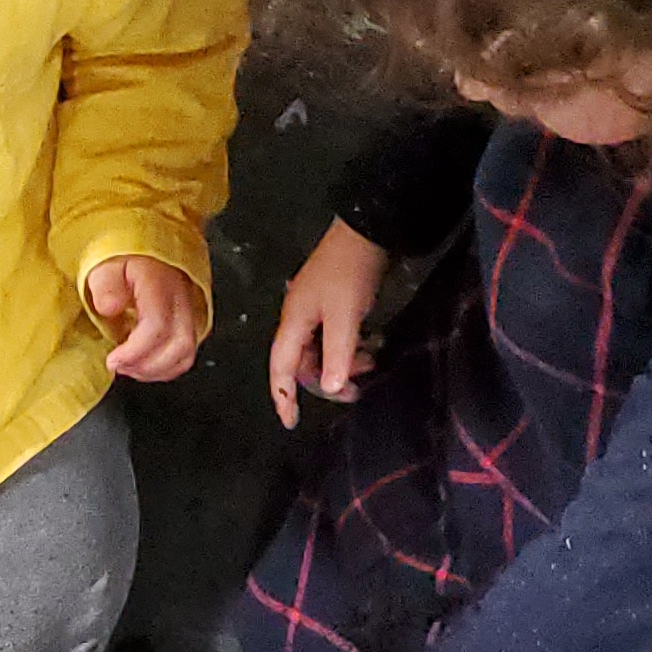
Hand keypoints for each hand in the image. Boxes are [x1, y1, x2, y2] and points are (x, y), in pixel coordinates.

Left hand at [85, 256, 206, 384]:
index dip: (135, 351)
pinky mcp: (188, 324)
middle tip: (119, 365)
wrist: (144, 255)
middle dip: (146, 366)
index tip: (113, 359)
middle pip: (179, 346)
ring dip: (155, 370)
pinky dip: (164, 368)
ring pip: (185, 354)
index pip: (157, 326)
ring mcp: (188, 313)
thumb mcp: (104, 266)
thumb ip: (105, 286)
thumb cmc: (124, 261)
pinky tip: (143, 364)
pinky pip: (184, 354)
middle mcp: (180, 300)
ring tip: (129, 366)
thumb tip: (109, 307)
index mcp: (160, 284)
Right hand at [268, 223, 387, 429]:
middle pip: (303, 363)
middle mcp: (299, 318)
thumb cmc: (351, 272)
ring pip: (322, 350)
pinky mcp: (332, 303)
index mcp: (293, 322)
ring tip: (370, 362)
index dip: (284, 397)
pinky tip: (370, 346)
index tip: (292, 422)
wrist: (367, 229)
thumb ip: (337, 354)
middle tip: (356, 389)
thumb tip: (330, 389)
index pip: (281, 369)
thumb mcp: (346, 317)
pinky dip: (349, 347)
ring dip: (343, 362)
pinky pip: (335, 336)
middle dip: (328, 379)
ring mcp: (315, 309)